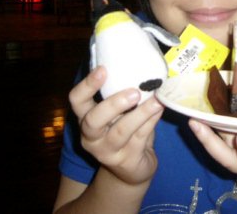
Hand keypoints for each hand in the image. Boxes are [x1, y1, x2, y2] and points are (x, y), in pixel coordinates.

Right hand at [69, 66, 164, 184]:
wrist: (131, 170)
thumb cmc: (124, 131)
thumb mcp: (118, 113)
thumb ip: (123, 94)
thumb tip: (142, 65)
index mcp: (85, 118)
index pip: (76, 100)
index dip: (87, 85)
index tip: (103, 69)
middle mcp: (91, 136)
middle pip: (93, 120)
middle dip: (113, 105)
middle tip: (134, 92)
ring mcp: (107, 152)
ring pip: (120, 131)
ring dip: (140, 114)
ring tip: (156, 101)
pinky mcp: (126, 162)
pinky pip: (139, 138)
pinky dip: (151, 122)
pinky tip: (159, 109)